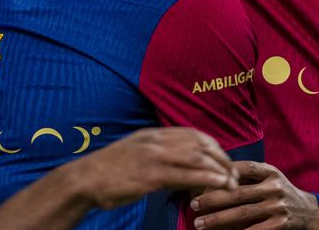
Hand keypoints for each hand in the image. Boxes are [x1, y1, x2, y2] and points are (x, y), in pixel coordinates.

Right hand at [72, 128, 238, 210]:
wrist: (84, 179)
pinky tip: (218, 184)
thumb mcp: (133, 152)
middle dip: (221, 159)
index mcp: (152, 135)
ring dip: (219, 170)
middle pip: (199, 144)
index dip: (213, 146)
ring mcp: (153, 156)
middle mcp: (155, 141)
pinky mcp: (150, 175)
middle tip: (233, 174)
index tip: (223, 160)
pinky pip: (185, 175)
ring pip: (196, 157)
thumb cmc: (108, 171)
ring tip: (231, 183)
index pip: (192, 134)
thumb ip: (155, 153)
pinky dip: (206, 178)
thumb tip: (175, 164)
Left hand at [191, 161, 318, 228]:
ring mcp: (278, 206)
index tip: (200, 181)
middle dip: (212, 199)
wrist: (308, 210)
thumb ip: (247, 173)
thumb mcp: (268, 176)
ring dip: (218, 219)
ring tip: (200, 223)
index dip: (220, 174)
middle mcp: (274, 187)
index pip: (241, 168)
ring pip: (242, 213)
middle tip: (193, 204)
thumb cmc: (278, 190)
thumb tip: (212, 173)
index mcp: (269, 171)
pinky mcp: (281, 224)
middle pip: (237, 193)